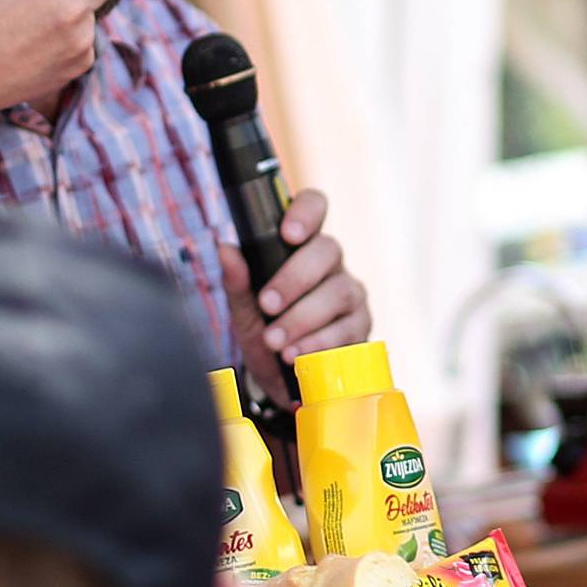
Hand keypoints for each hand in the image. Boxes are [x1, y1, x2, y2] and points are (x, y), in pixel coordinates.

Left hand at [219, 189, 370, 382]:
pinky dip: (319, 343)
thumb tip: (225, 248)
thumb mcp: (243, 310)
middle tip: (267, 306)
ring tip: (275, 342)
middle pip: (327, 250)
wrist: (280, 379)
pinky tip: (298, 355)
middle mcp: (330, 264)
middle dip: (294, 279)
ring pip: (339, 292)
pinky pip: (349, 329)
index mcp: (300, 246)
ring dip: (303, 318)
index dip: (305, 213)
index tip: (288, 234)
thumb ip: (236, 281)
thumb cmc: (264, 331)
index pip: (314, 207)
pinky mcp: (361, 327)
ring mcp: (350, 293)